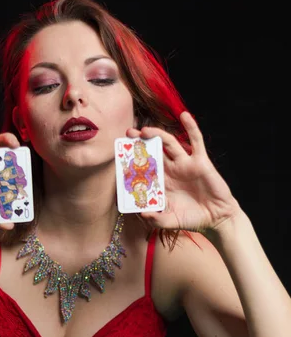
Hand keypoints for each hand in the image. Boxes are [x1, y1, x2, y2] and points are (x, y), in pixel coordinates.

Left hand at [126, 111, 240, 232]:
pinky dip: (191, 127)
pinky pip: (196, 141)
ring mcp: (185, 164)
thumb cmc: (193, 218)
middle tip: (127, 134)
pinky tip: (184, 115)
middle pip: (153, 151)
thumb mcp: (171, 221)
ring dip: (157, 134)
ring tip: (144, 129)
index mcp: (162, 182)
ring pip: (170, 143)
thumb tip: (142, 213)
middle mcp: (172, 170)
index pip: (145, 168)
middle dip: (140, 143)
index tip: (120, 155)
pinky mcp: (201, 161)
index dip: (134, 161)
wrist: (217, 217)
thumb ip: (157, 219)